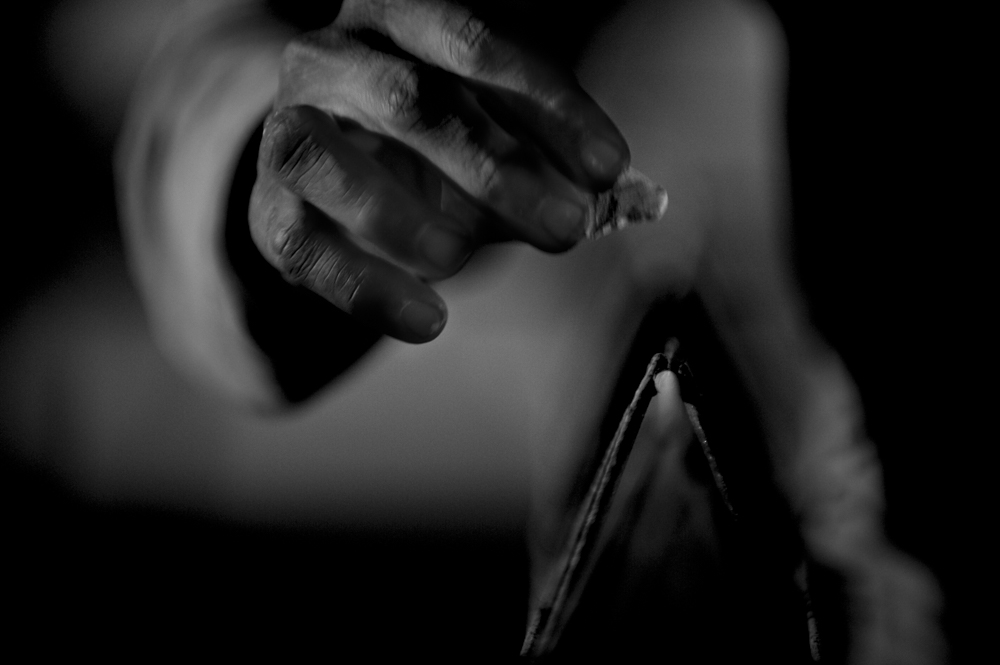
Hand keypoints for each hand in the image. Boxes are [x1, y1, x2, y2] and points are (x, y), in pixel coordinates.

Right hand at [250, 0, 629, 342]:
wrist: (338, 164)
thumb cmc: (434, 141)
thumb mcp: (492, 129)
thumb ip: (535, 157)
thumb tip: (588, 205)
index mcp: (399, 17)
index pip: (475, 41)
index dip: (548, 106)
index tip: (608, 167)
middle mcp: (332, 57)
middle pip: (407, 100)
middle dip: (495, 170)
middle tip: (564, 226)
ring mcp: (287, 126)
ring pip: (323, 159)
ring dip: (402, 217)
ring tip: (462, 259)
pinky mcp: (266, 203)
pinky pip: (301, 246)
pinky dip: (365, 289)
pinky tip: (428, 320)